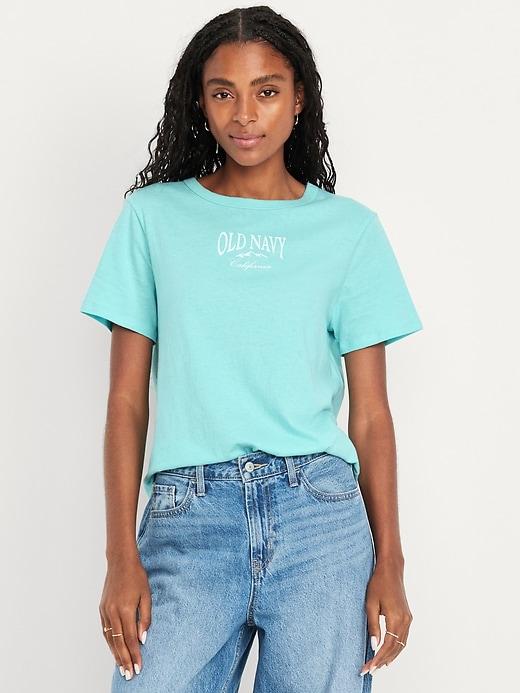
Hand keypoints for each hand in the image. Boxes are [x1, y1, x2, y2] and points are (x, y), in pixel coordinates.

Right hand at [99, 554, 151, 680]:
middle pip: (119, 642)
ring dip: (115, 654)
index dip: (135, 655)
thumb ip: (145, 617)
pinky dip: (110, 642)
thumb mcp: (147, 595)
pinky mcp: (102, 609)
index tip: (139, 667)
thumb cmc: (137, 576)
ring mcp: (105, 611)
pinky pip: (105, 630)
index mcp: (126, 609)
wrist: (120, 561)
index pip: (131, 638)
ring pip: (110, 639)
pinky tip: (114, 650)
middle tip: (129, 675)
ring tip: (121, 667)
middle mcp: (113, 612)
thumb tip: (143, 638)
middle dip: (124, 660)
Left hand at [360, 559, 411, 675]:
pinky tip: (389, 654)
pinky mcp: (407, 617)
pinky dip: (396, 649)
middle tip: (370, 670)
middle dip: (382, 661)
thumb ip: (373, 626)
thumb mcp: (370, 604)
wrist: (391, 570)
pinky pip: (403, 638)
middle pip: (395, 648)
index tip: (368, 667)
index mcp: (396, 617)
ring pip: (401, 645)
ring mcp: (408, 619)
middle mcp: (405, 621)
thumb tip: (374, 646)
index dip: (378, 658)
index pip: (387, 645)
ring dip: (390, 657)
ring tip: (378, 666)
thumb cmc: (378, 583)